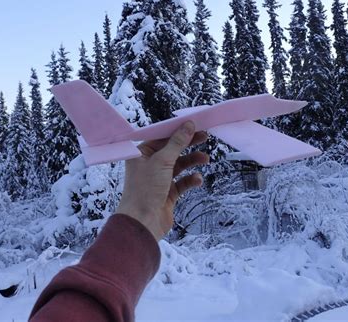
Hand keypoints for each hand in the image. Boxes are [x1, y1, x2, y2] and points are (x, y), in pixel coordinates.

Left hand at [116, 121, 208, 240]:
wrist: (142, 222)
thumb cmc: (146, 188)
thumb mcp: (162, 161)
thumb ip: (177, 142)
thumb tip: (189, 125)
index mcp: (142, 154)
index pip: (162, 137)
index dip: (178, 131)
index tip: (195, 125)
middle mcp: (149, 164)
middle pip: (172, 150)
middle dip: (188, 144)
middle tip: (205, 137)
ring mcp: (159, 179)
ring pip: (179, 165)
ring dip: (192, 161)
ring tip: (205, 159)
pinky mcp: (167, 193)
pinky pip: (182, 182)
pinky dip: (190, 180)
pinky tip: (197, 179)